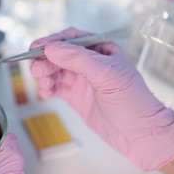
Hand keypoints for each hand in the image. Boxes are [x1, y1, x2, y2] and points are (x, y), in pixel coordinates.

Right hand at [30, 27, 173, 171]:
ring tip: (42, 85)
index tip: (36, 48)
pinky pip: (56, 88)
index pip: (72, 39)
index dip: (53, 42)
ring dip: (45, 76)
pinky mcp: (76, 97)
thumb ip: (77, 59)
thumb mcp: (106, 74)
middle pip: (60, 55)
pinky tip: (45, 94)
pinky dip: (47, 89)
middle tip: (37, 71)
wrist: (138, 134)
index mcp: (101, 50)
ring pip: (56, 71)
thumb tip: (51, 48)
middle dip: (46, 61)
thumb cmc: (131, 100)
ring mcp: (82, 81)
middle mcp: (90, 63)